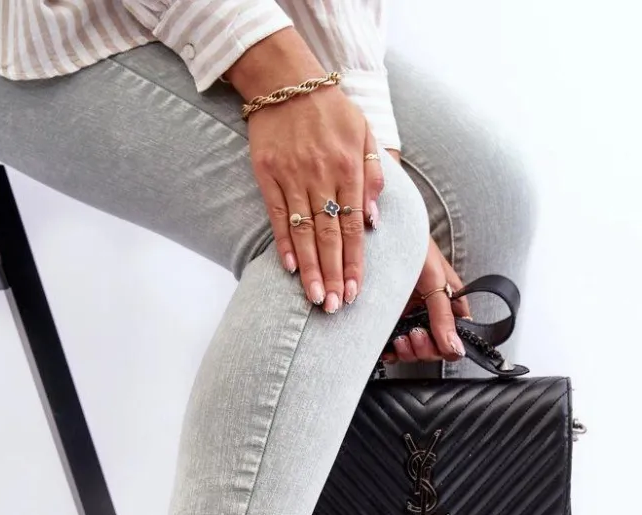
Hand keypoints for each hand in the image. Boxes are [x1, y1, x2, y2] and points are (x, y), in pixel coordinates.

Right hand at [227, 29, 383, 312]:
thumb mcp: (364, 133)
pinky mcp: (267, 174)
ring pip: (304, 232)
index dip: (354, 262)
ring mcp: (292, 176)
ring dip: (311, 269)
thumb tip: (372, 221)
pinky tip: (290, 269)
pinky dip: (284, 244)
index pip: (353, 226)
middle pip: (330, 236)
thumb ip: (373, 176)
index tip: (355, 291)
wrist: (286, 79)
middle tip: (334, 307)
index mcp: (349, 168)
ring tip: (315, 298)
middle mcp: (321, 175)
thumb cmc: (332, 110)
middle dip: (334, 275)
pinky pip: (277, 216)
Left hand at [382, 235, 471, 362]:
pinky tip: (387, 348)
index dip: (445, 347)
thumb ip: (443, 315)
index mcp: (452, 304)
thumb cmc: (415, 246)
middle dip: (424, 349)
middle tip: (412, 335)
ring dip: (408, 352)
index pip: (456, 339)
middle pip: (436, 349)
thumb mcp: (434, 279)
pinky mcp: (393, 320)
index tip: (431, 338)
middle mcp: (434, 313)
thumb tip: (454, 347)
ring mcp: (413, 318)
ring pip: (416, 351)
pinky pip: (396, 346)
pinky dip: (392, 352)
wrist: (385, 232)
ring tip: (400, 339)